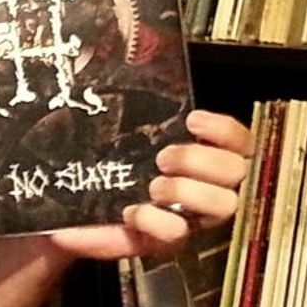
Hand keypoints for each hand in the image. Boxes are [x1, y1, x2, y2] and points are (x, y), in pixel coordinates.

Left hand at [47, 109, 252, 261]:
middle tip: (163, 158)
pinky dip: (157, 221)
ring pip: (223, 205)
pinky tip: (134, 212)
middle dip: (202, 160)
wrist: (65, 203)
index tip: (192, 121)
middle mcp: (206, 185)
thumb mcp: (117, 131)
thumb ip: (128, 107)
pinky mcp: (165, 242)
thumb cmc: (101, 160)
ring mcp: (189, 216)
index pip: (240, 141)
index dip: (225, 130)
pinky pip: (177, 235)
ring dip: (188, 190)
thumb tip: (128, 64)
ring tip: (153, 185)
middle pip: (236, 172)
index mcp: (202, 154)